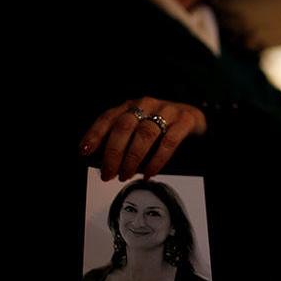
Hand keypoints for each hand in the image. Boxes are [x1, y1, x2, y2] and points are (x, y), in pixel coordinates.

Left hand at [79, 97, 206, 180]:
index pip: (108, 118)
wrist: (195, 118)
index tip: (85, 151)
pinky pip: (169, 141)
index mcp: (131, 105)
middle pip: (124, 126)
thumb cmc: (163, 127)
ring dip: (133, 158)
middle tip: (108, 173)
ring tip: (126, 175)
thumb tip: (104, 163)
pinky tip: (149, 173)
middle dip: (113, 153)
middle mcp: (147, 104)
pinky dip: (157, 160)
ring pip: (145, 134)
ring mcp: (167, 111)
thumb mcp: (139, 128)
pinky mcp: (184, 120)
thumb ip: (123, 140)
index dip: (94, 134)